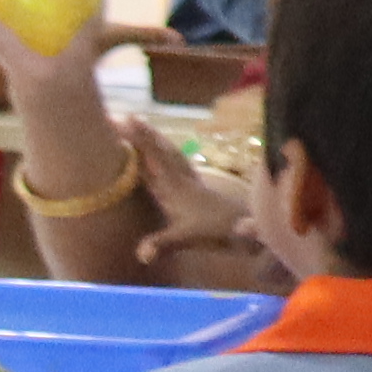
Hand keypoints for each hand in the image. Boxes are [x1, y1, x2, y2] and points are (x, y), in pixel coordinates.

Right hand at [128, 118, 263, 261]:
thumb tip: (141, 255)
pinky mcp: (191, 188)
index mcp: (175, 187)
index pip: (155, 158)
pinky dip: (161, 154)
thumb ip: (164, 244)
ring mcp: (187, 183)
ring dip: (152, 140)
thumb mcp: (186, 239)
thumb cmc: (217, 232)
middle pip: (160, 151)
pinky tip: (157, 153)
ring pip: (167, 155)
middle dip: (142, 133)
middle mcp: (180, 180)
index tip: (127, 119)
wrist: (249, 232)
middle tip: (122, 116)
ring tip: (136, 126)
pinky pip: (172, 165)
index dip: (141, 139)